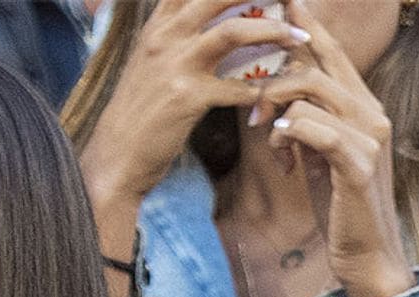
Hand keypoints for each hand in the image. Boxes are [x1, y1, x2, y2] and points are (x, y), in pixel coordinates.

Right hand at [80, 0, 307, 208]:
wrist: (118, 152)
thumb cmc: (143, 110)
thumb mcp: (154, 62)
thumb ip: (179, 37)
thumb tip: (215, 26)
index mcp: (159, 22)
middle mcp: (166, 34)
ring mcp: (176, 63)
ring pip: (233, 32)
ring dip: (272, 32)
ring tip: (299, 38)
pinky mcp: (188, 97)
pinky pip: (236, 88)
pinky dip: (261, 91)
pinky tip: (277, 95)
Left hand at [253, 0, 414, 296]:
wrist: (368, 257)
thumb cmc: (341, 209)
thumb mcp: (320, 156)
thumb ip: (308, 121)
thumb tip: (278, 96)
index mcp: (364, 107)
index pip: (331, 50)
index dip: (303, 22)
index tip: (278, 3)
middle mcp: (372, 113)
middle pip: (314, 60)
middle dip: (273, 76)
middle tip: (254, 111)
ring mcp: (369, 137)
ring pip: (308, 87)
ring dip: (275, 109)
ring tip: (269, 141)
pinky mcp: (358, 164)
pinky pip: (312, 126)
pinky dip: (288, 134)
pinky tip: (282, 155)